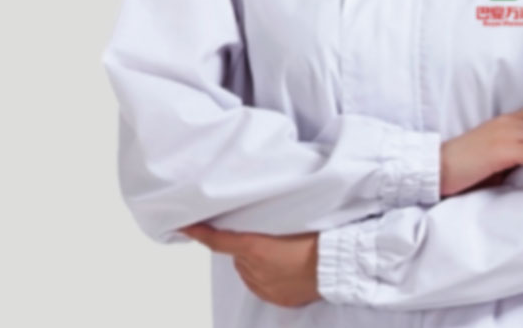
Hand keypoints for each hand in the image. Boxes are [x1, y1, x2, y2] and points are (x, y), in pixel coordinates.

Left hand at [182, 225, 319, 307]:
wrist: (339, 264)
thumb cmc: (318, 239)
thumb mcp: (289, 223)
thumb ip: (264, 228)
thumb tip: (252, 229)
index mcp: (256, 248)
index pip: (217, 240)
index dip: (198, 233)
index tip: (183, 226)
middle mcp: (255, 270)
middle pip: (237, 257)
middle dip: (247, 249)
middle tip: (270, 240)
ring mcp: (265, 287)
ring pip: (249, 273)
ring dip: (257, 265)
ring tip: (284, 256)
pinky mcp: (277, 299)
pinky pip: (263, 287)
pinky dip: (268, 279)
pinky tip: (287, 271)